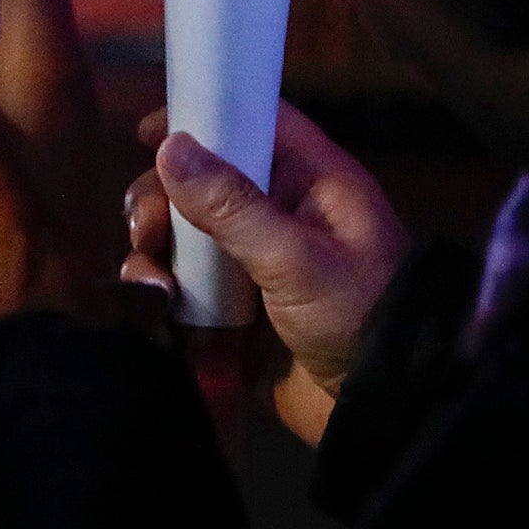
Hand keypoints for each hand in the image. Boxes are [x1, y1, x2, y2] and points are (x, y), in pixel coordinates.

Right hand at [125, 104, 411, 446]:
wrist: (382, 411)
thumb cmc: (358, 316)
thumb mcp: (298, 259)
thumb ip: (233, 206)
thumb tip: (170, 147)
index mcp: (310, 183)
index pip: (255, 122)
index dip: (204, 116)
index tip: (150, 133)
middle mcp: (279, 215)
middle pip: (202, 181)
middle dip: (163, 200)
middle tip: (146, 229)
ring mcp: (253, 266)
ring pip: (184, 237)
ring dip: (155, 251)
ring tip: (150, 279)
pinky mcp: (233, 314)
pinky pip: (183, 290)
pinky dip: (161, 294)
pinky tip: (153, 307)